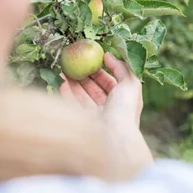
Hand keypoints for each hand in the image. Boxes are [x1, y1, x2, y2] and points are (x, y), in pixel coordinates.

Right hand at [59, 53, 152, 177]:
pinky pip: (73, 106)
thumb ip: (121, 67)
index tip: (89, 59)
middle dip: (84, 76)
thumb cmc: (124, 108)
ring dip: (73, 83)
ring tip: (64, 69)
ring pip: (83, 97)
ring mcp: (95, 117)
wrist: (112, 136)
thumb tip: (109, 55)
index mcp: (123, 100)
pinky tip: (61, 83)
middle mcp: (109, 109)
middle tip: (73, 63)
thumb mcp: (131, 83)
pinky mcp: (83, 123)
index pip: (110, 82)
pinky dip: (66, 94)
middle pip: (95, 89)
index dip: (100, 71)